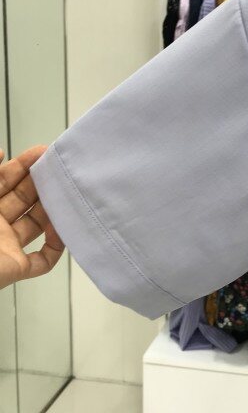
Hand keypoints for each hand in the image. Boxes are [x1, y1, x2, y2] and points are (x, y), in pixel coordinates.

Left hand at [0, 145, 63, 289]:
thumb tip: (0, 152)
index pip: (5, 180)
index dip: (23, 165)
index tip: (44, 152)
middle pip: (24, 199)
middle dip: (43, 183)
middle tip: (61, 170)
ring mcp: (5, 247)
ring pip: (37, 225)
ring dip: (54, 210)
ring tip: (68, 194)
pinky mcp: (15, 269)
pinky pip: (42, 261)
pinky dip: (55, 247)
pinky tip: (61, 230)